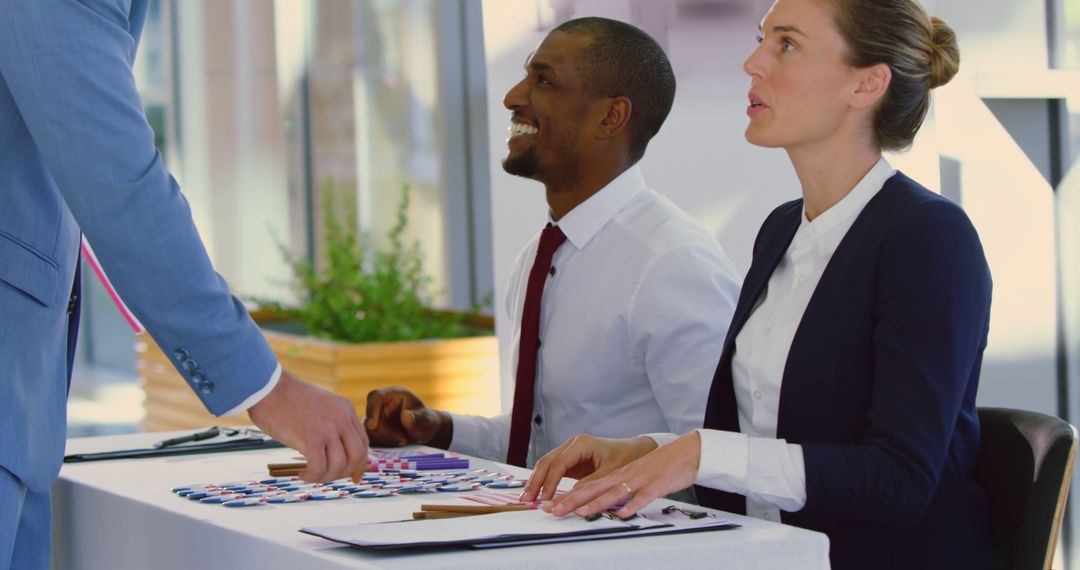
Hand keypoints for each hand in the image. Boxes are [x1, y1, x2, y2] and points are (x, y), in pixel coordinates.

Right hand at [247, 370, 368, 482]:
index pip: (363, 443)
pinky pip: (319, 468)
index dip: (358, 464)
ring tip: (310, 474)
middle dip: (345, 473)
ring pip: (340, 466)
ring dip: (325, 477)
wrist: (266, 387)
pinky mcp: (312, 438)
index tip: (350, 475)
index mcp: (346, 409)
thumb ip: (331, 424)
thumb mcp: (320, 406)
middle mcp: (342, 418)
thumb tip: (333, 453)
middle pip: (357, 457)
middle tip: (326, 476)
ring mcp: (329, 428)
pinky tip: (301, 473)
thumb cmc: (286, 399)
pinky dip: (312, 476)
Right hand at [363, 386, 451, 447]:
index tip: (373, 426)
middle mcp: (381, 404)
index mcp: (394, 394)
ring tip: (403, 441)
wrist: (424, 432)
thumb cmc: (426, 422)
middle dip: (383, 432)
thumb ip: (417, 418)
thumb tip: (405, 416)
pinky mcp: (373, 429)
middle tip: (403, 440)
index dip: (372, 410)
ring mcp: (375, 416)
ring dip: (384, 440)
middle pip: (369, 417)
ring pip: (368, 430)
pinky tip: (397, 444)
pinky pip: (371, 438)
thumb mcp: (426, 421)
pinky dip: (382, 444)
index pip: (376, 396)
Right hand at [521, 434, 656, 501]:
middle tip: (528, 500)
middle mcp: (572, 445)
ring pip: (546, 466)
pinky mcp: (570, 461)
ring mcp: (569, 452)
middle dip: (536, 482)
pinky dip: (544, 482)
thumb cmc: (625, 458)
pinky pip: (552, 470)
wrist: (634, 451)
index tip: (545, 498)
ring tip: (527, 499)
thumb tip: (571, 497)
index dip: (550, 481)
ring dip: (536, 482)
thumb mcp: (610, 472)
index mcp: (581, 443)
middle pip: (547, 462)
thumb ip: (590, 484)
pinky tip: (537, 494)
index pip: (559, 463)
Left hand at [545, 432, 701, 518]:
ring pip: (615, 492)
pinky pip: (643, 496)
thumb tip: (599, 502)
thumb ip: (617, 488)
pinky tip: (623, 514)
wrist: (685, 452)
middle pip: (594, 488)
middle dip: (572, 501)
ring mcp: (640, 479)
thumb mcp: (634, 476)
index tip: (550, 505)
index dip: (567, 496)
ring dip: (596, 504)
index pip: (587, 486)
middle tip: (553, 511)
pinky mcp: (656, 484)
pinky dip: (633, 505)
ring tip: (580, 513)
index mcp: (617, 474)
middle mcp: (624, 476)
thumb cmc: (660, 466)